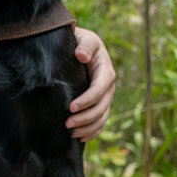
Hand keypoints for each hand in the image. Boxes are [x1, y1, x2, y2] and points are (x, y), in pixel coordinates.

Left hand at [67, 27, 115, 141]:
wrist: (80, 48)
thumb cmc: (80, 42)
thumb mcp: (85, 39)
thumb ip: (85, 46)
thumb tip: (81, 55)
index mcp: (105, 71)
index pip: (100, 89)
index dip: (87, 100)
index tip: (72, 107)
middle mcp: (108, 87)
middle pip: (101, 107)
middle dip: (85, 118)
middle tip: (67, 123)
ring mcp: (105, 98)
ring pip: (102, 118)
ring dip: (88, 128)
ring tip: (71, 133)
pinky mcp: (100, 105)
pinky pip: (100, 122)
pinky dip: (92, 132)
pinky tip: (80, 138)